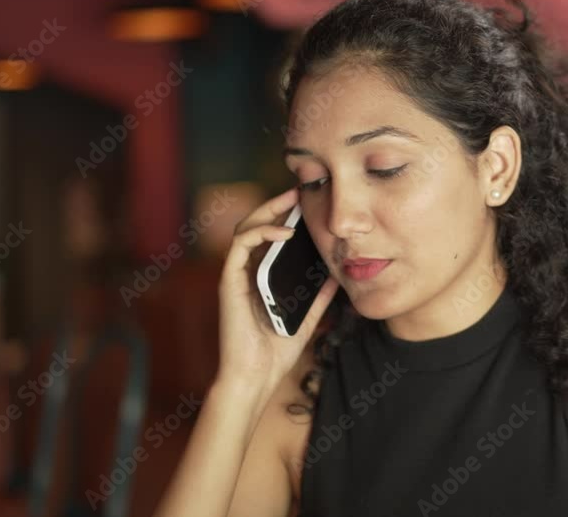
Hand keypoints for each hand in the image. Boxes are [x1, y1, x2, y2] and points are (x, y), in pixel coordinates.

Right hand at [216, 186, 339, 393]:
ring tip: (292, 201)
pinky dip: (260, 233)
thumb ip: (319, 297)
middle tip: (301, 191)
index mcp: (261, 278)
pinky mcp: (229, 281)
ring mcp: (236, 275)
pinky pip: (240, 246)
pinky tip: (284, 232)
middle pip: (257, 226)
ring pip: (245, 228)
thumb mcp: (307, 318)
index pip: (270, 238)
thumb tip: (338, 276)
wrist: (255, 377)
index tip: (309, 204)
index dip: (286, 218)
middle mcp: (246, 272)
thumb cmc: (275, 353)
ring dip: (268, 210)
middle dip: (277, 205)